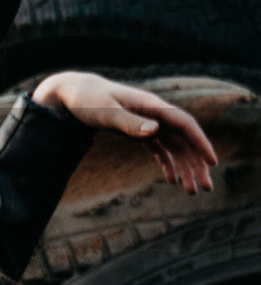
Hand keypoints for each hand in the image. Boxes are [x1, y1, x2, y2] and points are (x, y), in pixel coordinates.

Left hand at [31, 71, 218, 194]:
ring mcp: (148, 122)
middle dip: (197, 163)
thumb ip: (129, 122)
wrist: (73, 93)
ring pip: (175, 146)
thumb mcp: (105, 112)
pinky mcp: (139, 131)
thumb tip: (156, 131)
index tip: (212, 161)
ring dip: (185, 167)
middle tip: (206, 188)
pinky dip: (168, 163)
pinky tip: (172, 180)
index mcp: (151, 105)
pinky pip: (160, 148)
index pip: (184, 124)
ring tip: (192, 191)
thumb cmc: (87, 100)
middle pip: (184, 139)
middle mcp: (155, 114)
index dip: (200, 142)